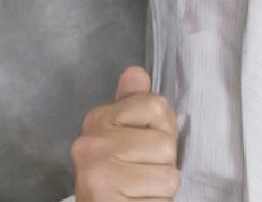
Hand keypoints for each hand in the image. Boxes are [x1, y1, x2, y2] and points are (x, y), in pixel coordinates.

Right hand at [70, 65, 181, 201]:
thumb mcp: (122, 135)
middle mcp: (92, 143)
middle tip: (140, 173)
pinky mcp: (106, 200)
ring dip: (161, 188)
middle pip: (166, 143)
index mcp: (98, 119)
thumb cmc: (116, 174)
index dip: (161, 130)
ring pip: (169, 175)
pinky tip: (136, 201)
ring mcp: (98, 172)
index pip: (157, 106)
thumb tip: (135, 72)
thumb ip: (132, 105)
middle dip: (163, 163)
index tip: (142, 146)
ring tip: (139, 189)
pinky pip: (161, 200)